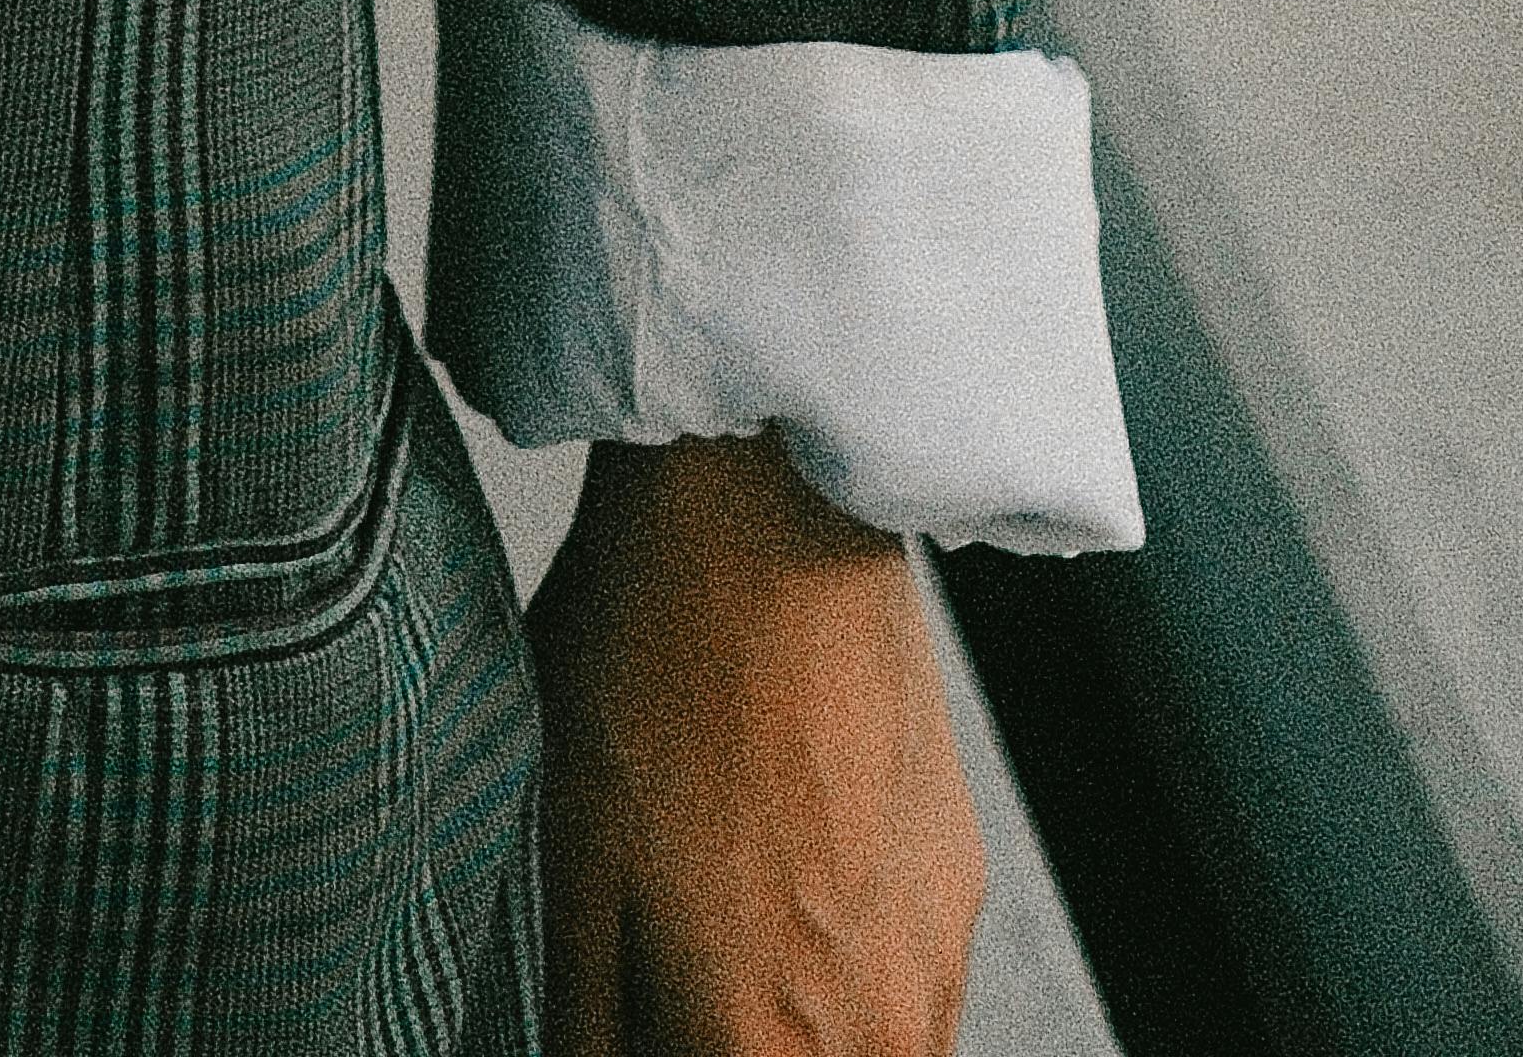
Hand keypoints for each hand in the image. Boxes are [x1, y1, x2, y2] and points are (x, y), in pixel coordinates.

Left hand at [530, 431, 986, 1053]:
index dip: (655, 1049)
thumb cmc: (653, 670)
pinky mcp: (959, 885)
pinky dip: (839, 970)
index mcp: (761, 1046)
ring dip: (788, 1025)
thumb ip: (584, 1022)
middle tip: (665, 968)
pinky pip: (903, 989)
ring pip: (859, 1052)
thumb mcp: (563, 865)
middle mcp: (872, 1032)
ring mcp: (931, 962)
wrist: (767, 519)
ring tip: (716, 922)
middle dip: (726, 1040)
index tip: (632, 1013)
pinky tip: (773, 871)